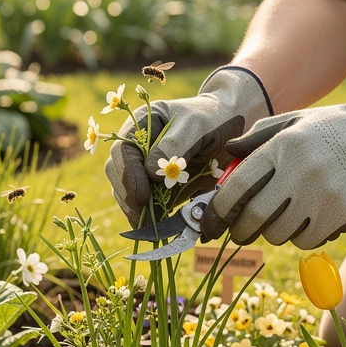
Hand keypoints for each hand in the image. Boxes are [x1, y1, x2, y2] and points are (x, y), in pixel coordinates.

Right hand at [104, 66, 270, 226]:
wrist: (228, 128)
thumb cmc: (213, 120)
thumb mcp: (197, 126)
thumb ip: (175, 145)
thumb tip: (150, 172)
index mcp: (140, 123)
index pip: (122, 151)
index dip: (129, 175)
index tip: (143, 197)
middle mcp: (135, 145)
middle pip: (117, 173)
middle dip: (129, 197)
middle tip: (145, 219)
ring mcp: (141, 166)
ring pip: (125, 191)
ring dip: (135, 210)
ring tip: (151, 226)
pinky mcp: (153, 185)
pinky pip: (142, 203)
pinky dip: (147, 216)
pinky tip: (157, 227)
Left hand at [199, 71, 345, 248]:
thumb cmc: (333, 129)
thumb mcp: (294, 121)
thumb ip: (257, 137)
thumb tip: (226, 154)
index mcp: (281, 147)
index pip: (237, 187)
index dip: (218, 211)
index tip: (211, 222)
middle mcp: (298, 172)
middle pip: (254, 218)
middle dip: (240, 230)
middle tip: (238, 233)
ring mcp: (321, 195)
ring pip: (278, 233)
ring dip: (272, 232)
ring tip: (279, 220)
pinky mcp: (340, 215)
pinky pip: (306, 241)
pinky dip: (300, 237)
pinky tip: (305, 223)